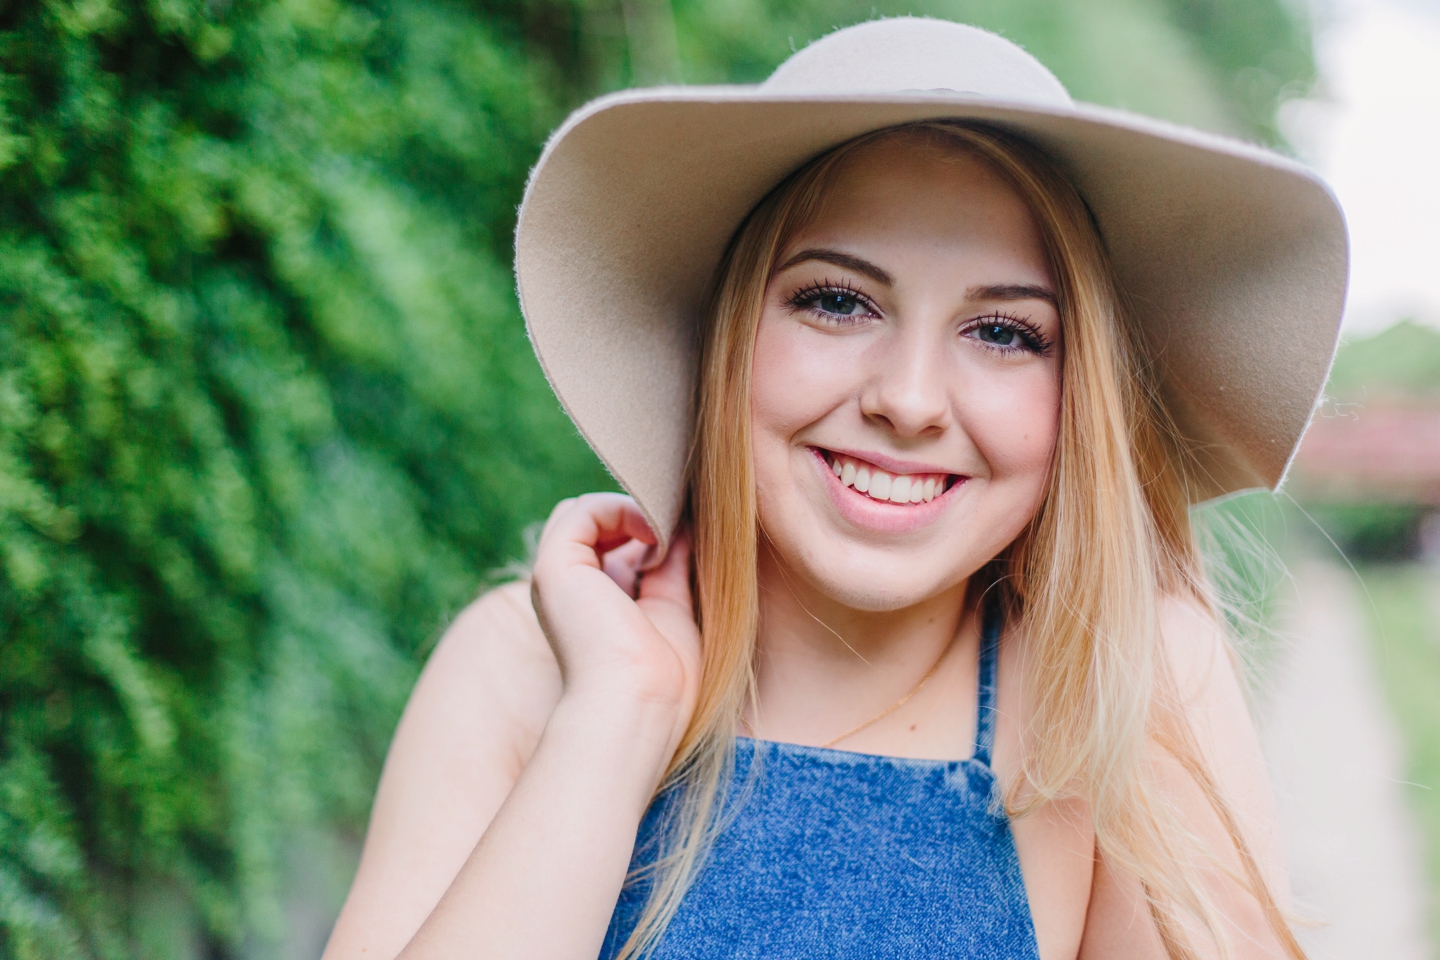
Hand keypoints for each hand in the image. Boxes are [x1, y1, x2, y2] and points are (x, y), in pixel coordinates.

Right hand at [529, 494, 700, 754]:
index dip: (643, 532)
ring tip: (664, 536)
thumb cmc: (663, 676)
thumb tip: (684, 524)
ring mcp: (555, 577)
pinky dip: (623, 509)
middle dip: (633, 515)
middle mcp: (567, 589)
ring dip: (630, 509)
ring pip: (583, 511)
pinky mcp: (553, 566)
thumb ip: (670, 565)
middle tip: (673, 532)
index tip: (681, 543)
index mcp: (588, 604)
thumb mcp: (672, 607)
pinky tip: (653, 535)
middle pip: (589, 523)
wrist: (640, 702)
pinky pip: (584, 510)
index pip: (606, 543)